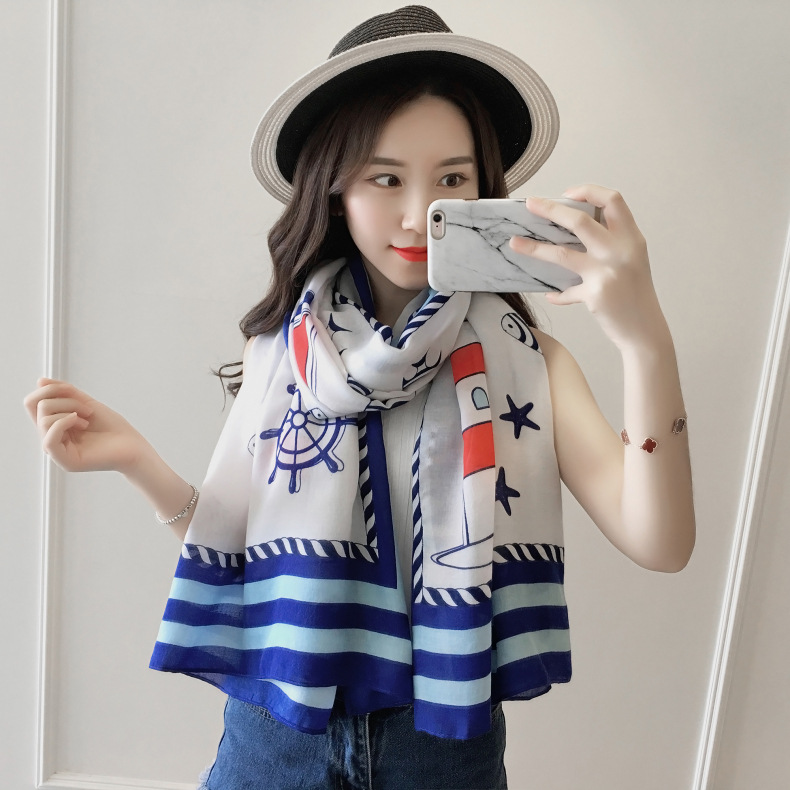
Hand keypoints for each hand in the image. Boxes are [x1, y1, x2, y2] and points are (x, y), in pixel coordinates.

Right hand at [23, 378, 148, 473]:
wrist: (132, 444)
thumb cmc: (112, 427)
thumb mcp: (85, 402)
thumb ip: (63, 392)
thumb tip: (40, 381)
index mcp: (53, 425)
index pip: (33, 402)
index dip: (49, 389)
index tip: (71, 389)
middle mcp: (51, 437)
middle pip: (37, 407)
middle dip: (64, 399)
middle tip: (87, 409)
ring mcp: (56, 451)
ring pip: (43, 420)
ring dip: (70, 410)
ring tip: (88, 418)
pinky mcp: (65, 461)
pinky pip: (49, 440)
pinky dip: (64, 423)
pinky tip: (82, 422)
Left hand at [510, 184, 665, 350]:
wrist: (646, 330)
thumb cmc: (635, 295)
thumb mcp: (631, 261)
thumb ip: (609, 244)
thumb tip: (571, 232)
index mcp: (632, 238)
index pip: (612, 200)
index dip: (588, 192)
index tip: (566, 194)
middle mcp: (621, 251)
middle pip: (580, 220)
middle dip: (550, 209)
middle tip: (530, 204)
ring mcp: (607, 272)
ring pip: (561, 253)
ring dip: (534, 248)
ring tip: (514, 243)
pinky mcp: (594, 294)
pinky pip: (565, 292)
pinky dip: (557, 295)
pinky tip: (551, 295)